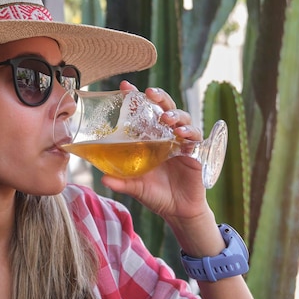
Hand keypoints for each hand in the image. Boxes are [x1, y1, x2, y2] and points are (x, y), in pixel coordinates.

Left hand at [101, 81, 212, 223]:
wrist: (178, 212)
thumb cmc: (156, 195)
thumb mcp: (136, 188)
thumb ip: (121, 182)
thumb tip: (103, 179)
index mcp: (150, 139)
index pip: (143, 112)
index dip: (136, 98)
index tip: (125, 86)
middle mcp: (166, 136)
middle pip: (165, 108)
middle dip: (159, 97)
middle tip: (150, 93)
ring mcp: (182, 142)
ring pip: (182, 118)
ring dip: (175, 114)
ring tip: (166, 118)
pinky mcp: (195, 152)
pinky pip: (195, 136)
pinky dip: (189, 131)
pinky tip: (181, 133)